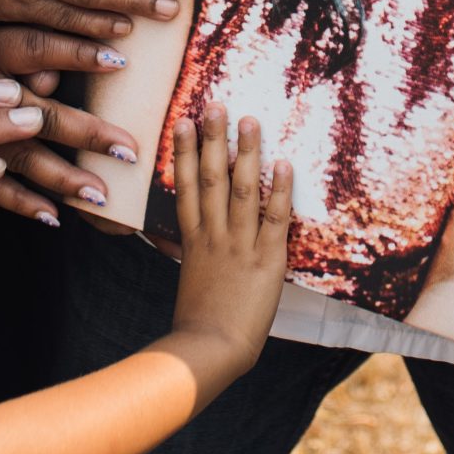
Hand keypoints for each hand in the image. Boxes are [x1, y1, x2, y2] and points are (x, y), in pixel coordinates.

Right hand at [0, 10, 146, 226]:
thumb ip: (5, 38)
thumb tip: (48, 74)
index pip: (39, 46)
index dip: (78, 50)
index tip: (120, 58)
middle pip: (41, 113)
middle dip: (87, 134)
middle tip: (131, 151)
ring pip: (20, 155)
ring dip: (61, 176)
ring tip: (101, 196)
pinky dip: (18, 199)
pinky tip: (50, 217)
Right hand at [162, 104, 293, 396]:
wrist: (208, 350)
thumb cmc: (197, 322)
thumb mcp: (186, 278)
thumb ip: (184, 250)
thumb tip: (169, 233)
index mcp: (193, 240)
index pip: (186, 187)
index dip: (184, 153)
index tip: (183, 121)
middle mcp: (214, 236)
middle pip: (212, 179)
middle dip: (213, 139)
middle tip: (216, 104)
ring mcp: (240, 245)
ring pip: (243, 190)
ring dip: (246, 153)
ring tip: (249, 120)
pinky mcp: (267, 260)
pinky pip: (275, 219)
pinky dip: (281, 190)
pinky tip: (284, 162)